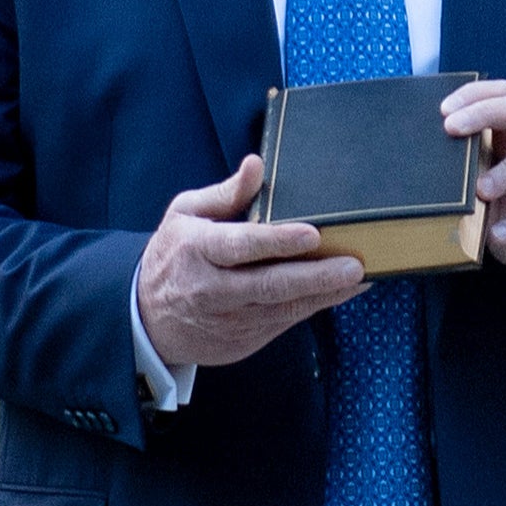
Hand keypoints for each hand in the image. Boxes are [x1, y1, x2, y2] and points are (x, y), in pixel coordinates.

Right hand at [137, 157, 365, 367]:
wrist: (146, 319)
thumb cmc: (173, 255)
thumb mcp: (185, 214)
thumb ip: (226, 193)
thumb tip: (257, 164)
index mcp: (197, 250)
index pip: (241, 246)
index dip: (277, 241)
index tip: (313, 234)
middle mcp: (213, 289)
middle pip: (269, 285)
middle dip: (315, 276)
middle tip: (353, 266)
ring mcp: (229, 320)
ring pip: (283, 308)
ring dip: (324, 294)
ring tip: (359, 279)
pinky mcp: (242, 340)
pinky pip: (284, 323)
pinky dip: (314, 307)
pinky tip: (340, 293)